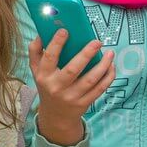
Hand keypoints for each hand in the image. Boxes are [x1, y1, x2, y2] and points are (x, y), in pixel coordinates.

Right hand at [29, 31, 115, 145]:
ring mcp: (71, 96)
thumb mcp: (36, 71)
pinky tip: (111, 66)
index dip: (56, 44)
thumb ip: (35, 52)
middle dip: (86, 54)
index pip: (49, 58)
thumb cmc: (47, 86)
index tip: (65, 30)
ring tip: (110, 52)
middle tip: (97, 41)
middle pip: (73, 70)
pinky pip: (99, 89)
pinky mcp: (84, 103)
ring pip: (90, 80)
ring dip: (102, 66)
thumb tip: (41, 34)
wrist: (56, 115)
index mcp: (43, 76)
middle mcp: (57, 87)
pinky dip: (108, 77)